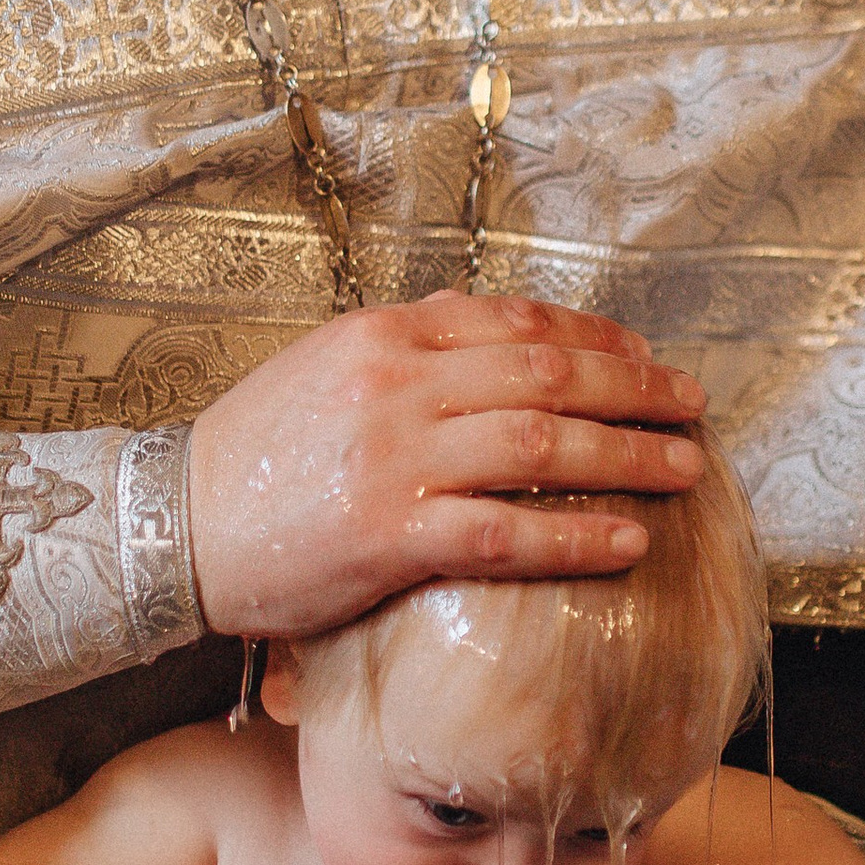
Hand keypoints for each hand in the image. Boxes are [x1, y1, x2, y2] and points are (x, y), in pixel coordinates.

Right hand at [185, 293, 706, 639]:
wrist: (170, 526)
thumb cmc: (252, 457)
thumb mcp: (328, 370)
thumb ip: (411, 350)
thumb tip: (493, 331)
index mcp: (387, 336)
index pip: (518, 322)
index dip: (597, 336)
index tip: (646, 355)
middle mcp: (399, 385)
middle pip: (550, 376)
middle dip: (636, 389)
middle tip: (694, 404)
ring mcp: (396, 460)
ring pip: (544, 448)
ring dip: (628, 456)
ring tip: (685, 467)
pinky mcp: (389, 536)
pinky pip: (507, 535)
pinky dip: (577, 537)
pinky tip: (629, 542)